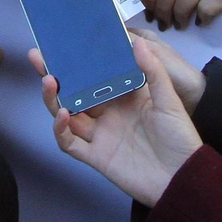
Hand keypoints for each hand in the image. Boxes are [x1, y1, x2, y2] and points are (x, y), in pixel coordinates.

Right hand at [30, 38, 201, 207]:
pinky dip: (60, 130)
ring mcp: (100, 135)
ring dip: (54, 99)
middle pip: (75, 92)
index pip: (95, 75)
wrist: (182, 179)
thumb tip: (137, 42)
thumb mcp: (169, 100)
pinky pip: (70, 143)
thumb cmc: (180, 138)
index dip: (79, 62)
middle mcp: (108, 114)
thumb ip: (153, 71)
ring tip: (49, 81)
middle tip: (39, 57)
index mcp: (123, 97)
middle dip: (55, 75)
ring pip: (67, 114)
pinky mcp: (96, 156)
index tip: (65, 44)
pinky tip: (62, 114)